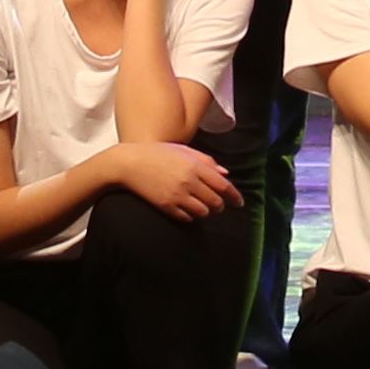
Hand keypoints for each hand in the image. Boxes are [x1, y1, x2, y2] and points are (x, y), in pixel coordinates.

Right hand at [113, 138, 237, 217]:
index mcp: (195, 165)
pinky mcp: (166, 206)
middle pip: (215, 201)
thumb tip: (226, 173)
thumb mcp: (184, 150)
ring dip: (206, 211)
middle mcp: (188, 181)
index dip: (234, 196)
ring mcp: (177, 195)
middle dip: (219, 205)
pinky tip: (188, 209)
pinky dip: (191, 216)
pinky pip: (187, 218)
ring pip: (202, 212)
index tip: (239, 202)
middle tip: (218, 204)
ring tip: (202, 206)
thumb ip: (207, 161)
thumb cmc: (158, 153)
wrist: (129, 164)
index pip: (223, 185)